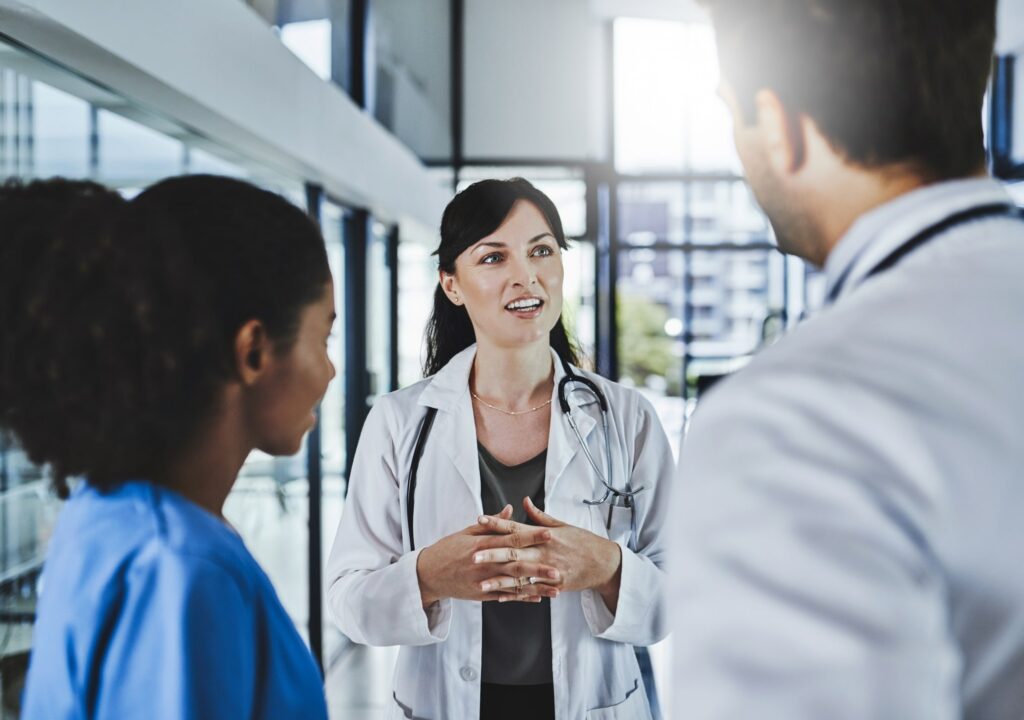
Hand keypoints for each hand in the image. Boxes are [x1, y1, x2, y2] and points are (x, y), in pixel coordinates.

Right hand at [416, 505, 560, 606]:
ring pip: (514, 585)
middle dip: (539, 567)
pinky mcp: (482, 594)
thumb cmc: (448, 549)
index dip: (531, 536)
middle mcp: (485, 564)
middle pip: (516, 565)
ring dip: (536, 587)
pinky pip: (505, 597)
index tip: (550, 533)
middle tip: (559, 567)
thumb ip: (491, 523)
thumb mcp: (466, 532)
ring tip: (556, 589)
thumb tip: (511, 509)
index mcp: (481, 545)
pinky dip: (521, 598)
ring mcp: (483, 581)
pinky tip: (538, 598)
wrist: (428, 574)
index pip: (511, 539)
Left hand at [474, 497, 622, 610]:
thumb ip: (540, 516)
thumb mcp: (562, 525)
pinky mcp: (554, 585)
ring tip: (481, 582)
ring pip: (520, 576)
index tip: (480, 520)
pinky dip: (515, 595)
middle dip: (492, 554)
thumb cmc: (582, 541)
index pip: (517, 528)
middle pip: (514, 553)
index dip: (497, 524)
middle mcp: (545, 551)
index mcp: (545, 535)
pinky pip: (531, 591)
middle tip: (473, 554)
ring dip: (499, 580)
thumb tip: (524, 501)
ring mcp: (549, 570)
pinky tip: (499, 597)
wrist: (604, 563)